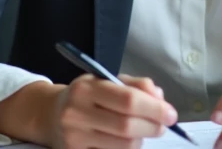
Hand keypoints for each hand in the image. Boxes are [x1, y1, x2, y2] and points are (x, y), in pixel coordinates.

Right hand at [49, 74, 178, 148]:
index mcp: (86, 88)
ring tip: (142, 131)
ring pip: (123, 146)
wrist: (50, 114)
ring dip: (141, 139)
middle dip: (153, 127)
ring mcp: (74, 138)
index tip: (171, 114)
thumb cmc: (87, 96)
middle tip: (163, 125)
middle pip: (127, 127)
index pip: (128, 100)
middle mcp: (76, 113)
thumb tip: (159, 98)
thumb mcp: (107, 80)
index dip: (155, 109)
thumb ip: (136, 85)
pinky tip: (126, 141)